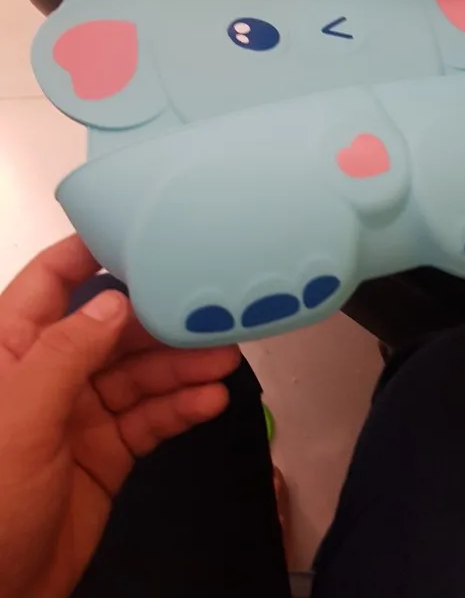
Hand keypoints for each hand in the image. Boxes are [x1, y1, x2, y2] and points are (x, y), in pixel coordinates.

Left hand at [0, 236, 239, 597]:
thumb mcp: (19, 418)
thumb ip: (65, 355)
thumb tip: (113, 303)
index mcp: (12, 347)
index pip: (52, 279)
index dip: (93, 251)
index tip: (142, 232)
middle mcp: (47, 372)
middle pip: (111, 327)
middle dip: (160, 320)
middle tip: (209, 310)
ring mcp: (78, 412)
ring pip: (139, 374)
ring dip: (181, 366)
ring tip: (224, 360)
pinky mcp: (105, 451)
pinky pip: (149, 419)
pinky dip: (179, 409)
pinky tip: (208, 401)